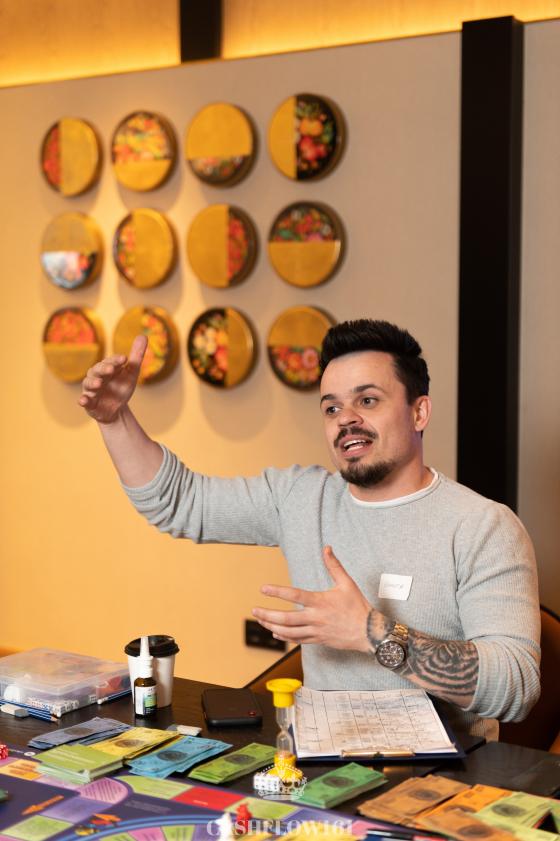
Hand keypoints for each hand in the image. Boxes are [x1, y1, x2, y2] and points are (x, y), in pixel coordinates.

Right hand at [78, 334, 146, 422]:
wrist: (116, 409)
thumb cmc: (121, 387)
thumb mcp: (131, 373)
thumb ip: (136, 356)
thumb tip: (143, 335)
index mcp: (108, 367)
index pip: (111, 361)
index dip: (117, 360)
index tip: (124, 359)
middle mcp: (97, 376)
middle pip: (97, 370)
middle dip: (104, 369)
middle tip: (111, 369)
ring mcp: (91, 389)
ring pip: (89, 383)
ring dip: (93, 383)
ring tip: (98, 383)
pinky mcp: (89, 403)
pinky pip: (84, 400)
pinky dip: (83, 400)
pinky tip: (83, 401)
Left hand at [252, 546, 370, 651]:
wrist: (369, 632)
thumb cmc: (358, 606)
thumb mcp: (347, 583)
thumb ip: (334, 565)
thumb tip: (326, 548)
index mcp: (320, 602)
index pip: (295, 595)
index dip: (277, 591)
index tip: (263, 588)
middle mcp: (316, 617)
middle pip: (286, 618)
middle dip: (268, 614)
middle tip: (254, 610)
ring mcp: (316, 631)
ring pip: (289, 631)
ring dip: (272, 626)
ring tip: (261, 620)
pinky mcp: (318, 640)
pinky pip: (297, 640)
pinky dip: (284, 636)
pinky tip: (276, 632)